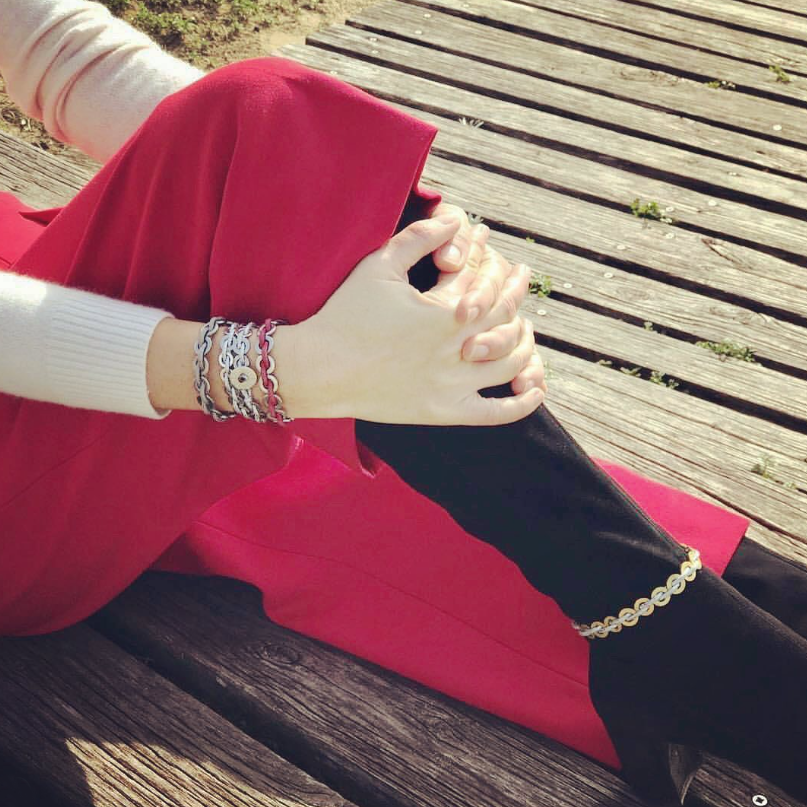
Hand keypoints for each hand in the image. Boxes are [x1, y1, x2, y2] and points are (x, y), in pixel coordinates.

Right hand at [293, 215, 545, 425]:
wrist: (318, 369)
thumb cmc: (344, 314)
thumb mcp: (379, 266)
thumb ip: (419, 237)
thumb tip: (454, 217)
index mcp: (444, 311)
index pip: (488, 285)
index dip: (497, 266)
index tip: (499, 255)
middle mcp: (455, 349)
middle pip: (506, 318)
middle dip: (517, 292)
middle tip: (520, 278)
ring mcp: (452, 384)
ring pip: (510, 362)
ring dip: (525, 342)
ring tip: (524, 327)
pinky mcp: (443, 413)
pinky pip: (496, 413)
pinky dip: (522, 403)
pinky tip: (535, 388)